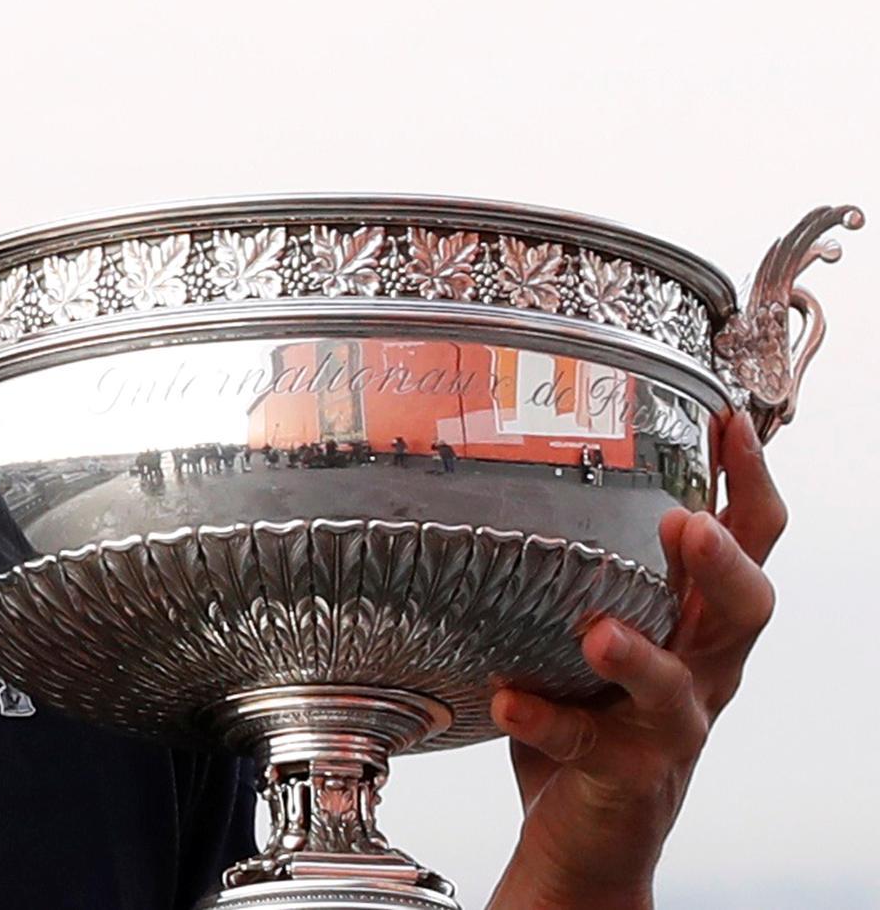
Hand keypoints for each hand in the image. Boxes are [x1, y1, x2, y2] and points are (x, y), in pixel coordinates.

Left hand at [483, 410, 784, 909]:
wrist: (585, 838)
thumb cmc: (584, 714)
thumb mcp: (590, 623)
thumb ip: (576, 564)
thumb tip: (512, 465)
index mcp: (694, 622)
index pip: (748, 541)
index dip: (747, 482)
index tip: (726, 418)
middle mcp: (700, 671)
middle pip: (745, 609)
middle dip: (724, 563)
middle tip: (688, 523)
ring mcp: (669, 730)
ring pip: (681, 688)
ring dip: (640, 655)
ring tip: (597, 630)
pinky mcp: (627, 778)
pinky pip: (589, 747)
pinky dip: (546, 720)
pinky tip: (507, 697)